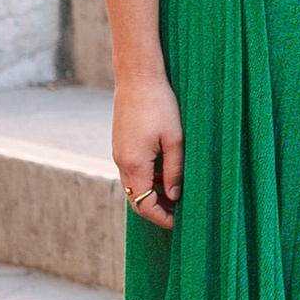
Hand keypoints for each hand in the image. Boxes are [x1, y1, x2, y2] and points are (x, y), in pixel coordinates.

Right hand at [113, 67, 181, 229]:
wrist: (137, 76)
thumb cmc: (160, 104)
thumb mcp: (175, 140)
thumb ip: (175, 170)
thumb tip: (175, 196)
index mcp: (133, 164)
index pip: (144, 204)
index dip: (162, 217)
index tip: (180, 222)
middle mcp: (121, 161)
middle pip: (136, 199)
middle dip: (157, 209)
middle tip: (180, 212)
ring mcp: (118, 152)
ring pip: (134, 185)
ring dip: (152, 193)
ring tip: (177, 193)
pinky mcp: (121, 143)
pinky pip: (132, 170)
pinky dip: (147, 179)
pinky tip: (166, 173)